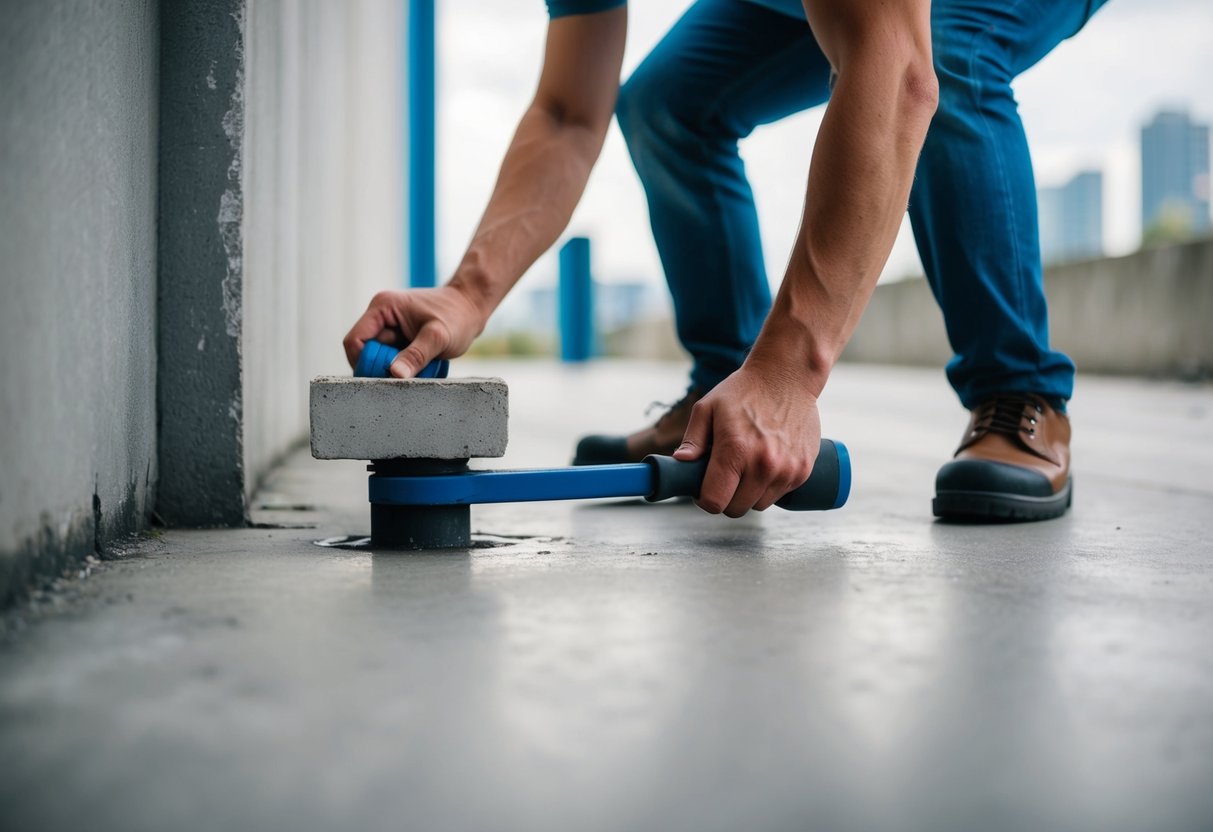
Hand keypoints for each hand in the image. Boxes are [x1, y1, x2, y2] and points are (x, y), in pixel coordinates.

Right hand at [343, 287, 485, 377]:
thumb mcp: (438, 337)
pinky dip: (404, 368)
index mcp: (382, 308)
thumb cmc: (457, 316)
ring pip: (380, 359)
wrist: (471, 307)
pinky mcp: (398, 338)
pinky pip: (392, 360)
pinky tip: (422, 367)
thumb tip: (394, 374)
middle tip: (407, 376)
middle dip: (382, 368)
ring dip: (396, 370)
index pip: (354, 340)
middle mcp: (381, 316)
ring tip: (420, 369)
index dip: (362, 363)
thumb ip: (416, 355)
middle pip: (366, 353)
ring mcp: (389, 328)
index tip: (383, 377)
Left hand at [673, 364, 821, 516]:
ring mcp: (787, 470)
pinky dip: (770, 486)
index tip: (704, 487)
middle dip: (726, 496)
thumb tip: (681, 463)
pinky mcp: (803, 470)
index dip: (704, 498)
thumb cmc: (745, 390)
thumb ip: (692, 440)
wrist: (788, 375)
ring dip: (749, 493)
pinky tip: (766, 463)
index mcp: (735, 450)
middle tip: (725, 474)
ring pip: (759, 505)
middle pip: (736, 508)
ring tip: (747, 465)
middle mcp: (763, 465)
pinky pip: (780, 494)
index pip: (714, 501)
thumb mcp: (708, 408)